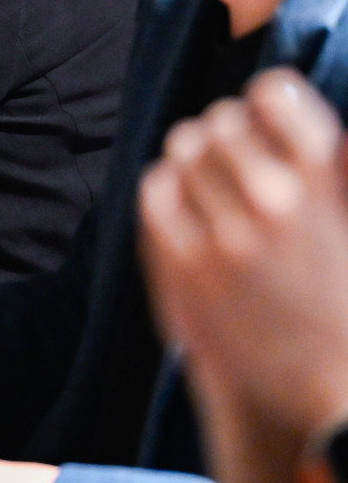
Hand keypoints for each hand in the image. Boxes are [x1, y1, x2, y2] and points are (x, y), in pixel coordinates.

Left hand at [140, 68, 347, 437]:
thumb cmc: (338, 301)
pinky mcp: (181, 262)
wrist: (318, 390)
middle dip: (223, 139)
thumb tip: (279, 97)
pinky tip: (185, 214)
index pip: (273, 92)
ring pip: (181, 149)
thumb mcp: (346, 223)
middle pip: (217, 121)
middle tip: (232, 170)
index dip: (264, 106)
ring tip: (210, 192)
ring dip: (192, 164)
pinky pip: (154, 190)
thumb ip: (325, 166)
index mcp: (323, 182)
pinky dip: (166, 192)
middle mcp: (273, 199)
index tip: (262, 123)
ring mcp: (223, 231)